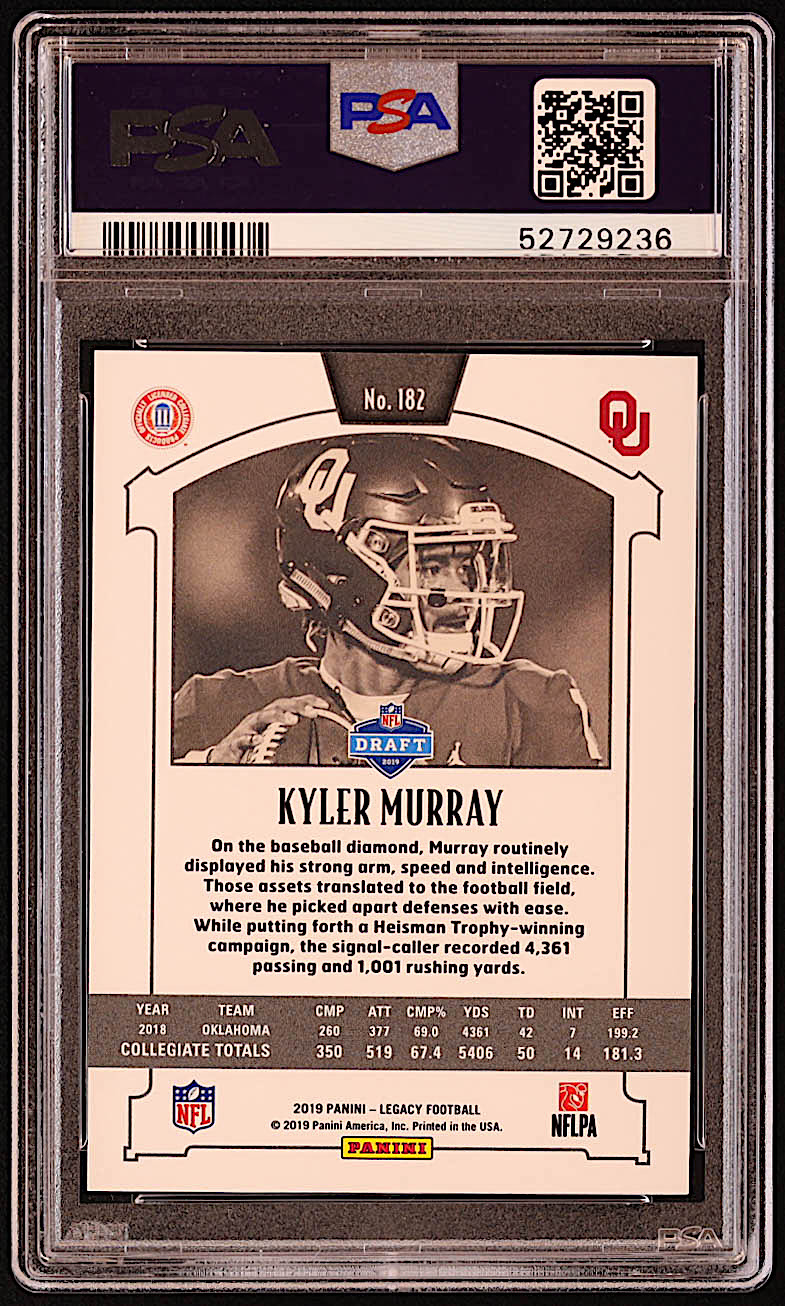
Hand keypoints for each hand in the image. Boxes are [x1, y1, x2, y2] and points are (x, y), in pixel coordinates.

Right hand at [205, 695, 330, 762]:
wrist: (223, 757)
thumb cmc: (250, 746)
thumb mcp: (273, 738)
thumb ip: (289, 734)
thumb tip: (314, 736)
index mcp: (271, 716)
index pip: (291, 703)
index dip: (308, 701)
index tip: (325, 705)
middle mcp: (260, 718)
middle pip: (280, 705)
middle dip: (298, 706)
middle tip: (314, 712)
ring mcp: (248, 728)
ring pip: (264, 717)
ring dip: (279, 717)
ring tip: (293, 720)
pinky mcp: (236, 741)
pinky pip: (244, 739)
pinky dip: (252, 739)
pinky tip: (260, 740)